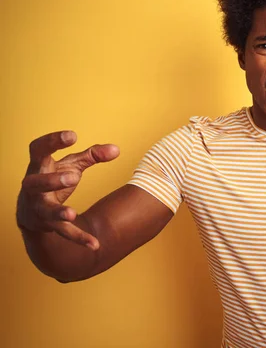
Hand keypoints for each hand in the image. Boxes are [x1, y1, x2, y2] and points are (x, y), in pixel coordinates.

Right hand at [17, 131, 119, 249]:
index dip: (52, 141)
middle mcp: (34, 186)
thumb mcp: (71, 164)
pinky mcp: (48, 225)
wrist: (32, 211)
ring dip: (59, 212)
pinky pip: (64, 232)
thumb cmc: (53, 178)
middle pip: (38, 183)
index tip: (72, 135)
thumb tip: (117, 149)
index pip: (38, 149)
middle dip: (53, 180)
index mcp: (39, 166)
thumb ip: (92, 155)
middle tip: (74, 176)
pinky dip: (79, 238)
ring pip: (46, 210)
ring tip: (72, 214)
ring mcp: (39, 207)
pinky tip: (96, 244)